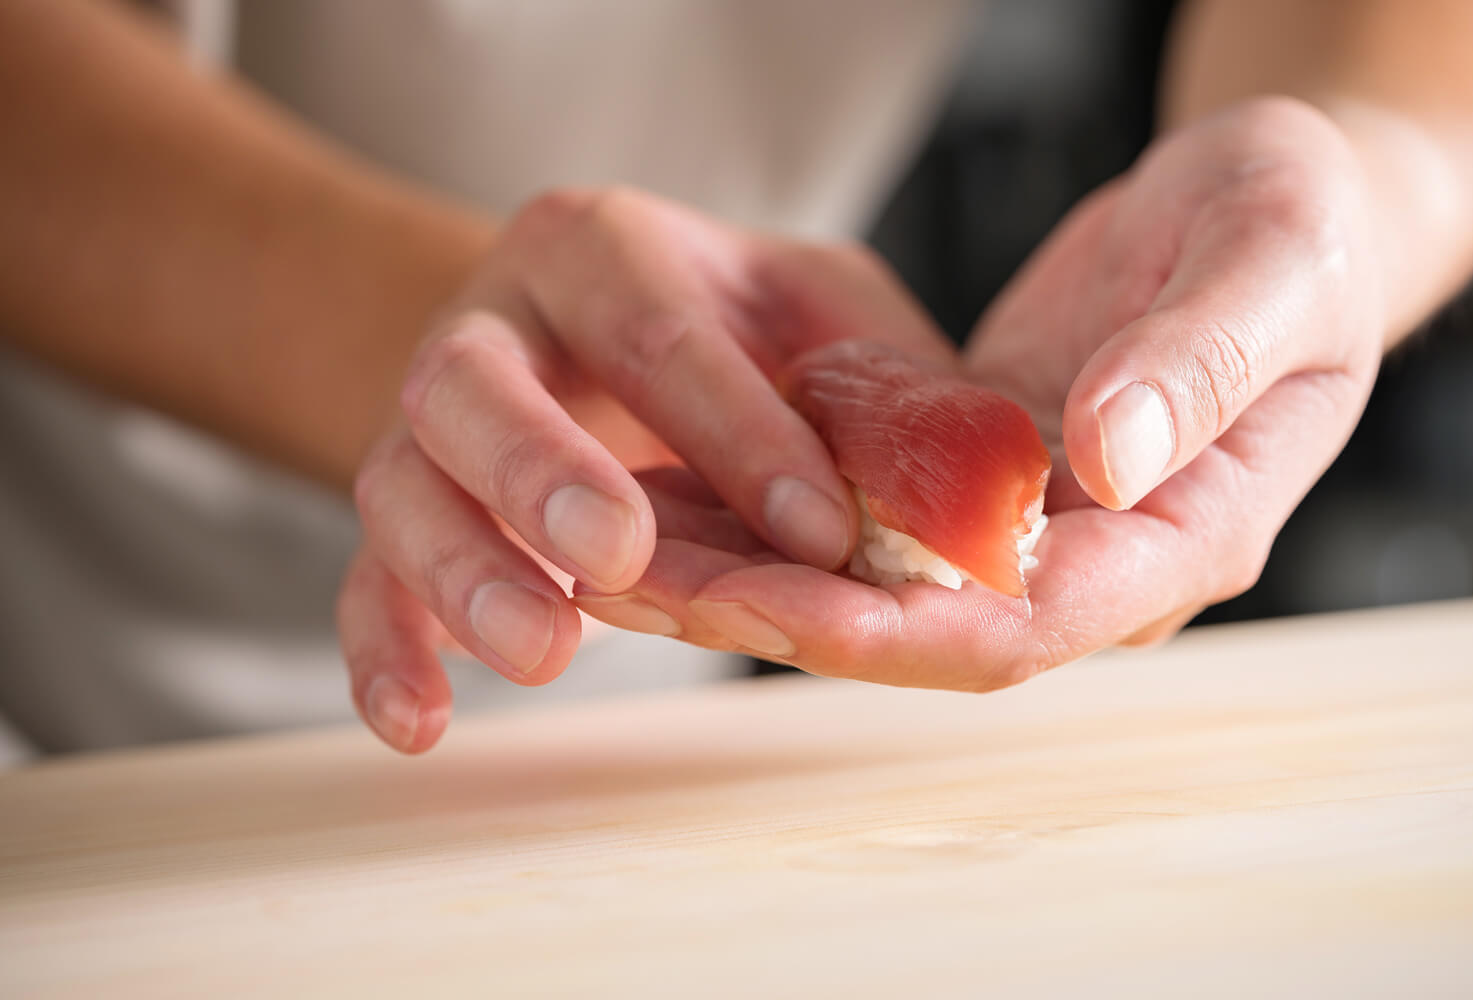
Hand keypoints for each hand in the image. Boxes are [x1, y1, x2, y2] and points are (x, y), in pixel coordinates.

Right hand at [336, 187, 950, 750]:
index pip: (661, 333)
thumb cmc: (721, 328)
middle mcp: (496, 325)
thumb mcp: (813, 311)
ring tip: (540, 654)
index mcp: (604, 254)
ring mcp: (428, 423)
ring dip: (463, 574)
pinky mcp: (405, 508)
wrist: (578, 332)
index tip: (822, 532)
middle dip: (545, 472)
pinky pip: (360, 579)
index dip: (739, 434)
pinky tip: (419, 725)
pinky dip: (383, 652)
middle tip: (619, 555)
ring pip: (405, 485)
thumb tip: (987, 488)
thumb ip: (880, 379)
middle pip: (477, 386)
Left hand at [609, 98, 1384, 687]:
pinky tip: (676, 488)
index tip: (764, 605)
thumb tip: (1102, 460)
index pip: (1023, 624)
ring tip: (618, 551)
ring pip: (868, 578)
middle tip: (642, 584)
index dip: (888, 627)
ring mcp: (1029, 523)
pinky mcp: (976, 474)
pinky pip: (859, 511)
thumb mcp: (1272, 265)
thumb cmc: (1298, 228)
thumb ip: (1197, 366)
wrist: (1278, 206)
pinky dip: (770, 507)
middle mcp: (1094, 558)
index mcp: (1179, 538)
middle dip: (777, 612)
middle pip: (916, 622)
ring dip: (747, 572)